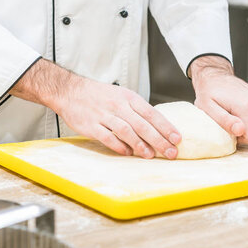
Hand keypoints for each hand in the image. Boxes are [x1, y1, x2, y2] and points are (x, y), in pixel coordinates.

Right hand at [10, 59, 180, 158]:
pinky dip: (118, 146)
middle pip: (142, 125)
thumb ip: (137, 110)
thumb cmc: (100, 96)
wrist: (70, 91)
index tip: (177, 139)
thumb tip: (157, 128)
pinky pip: (107, 137)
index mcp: (129, 98)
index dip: (166, 127)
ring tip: (151, 156)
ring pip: (126, 131)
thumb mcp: (122, 96)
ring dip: (140, 145)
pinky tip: (127, 153)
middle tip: (170, 152)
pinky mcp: (91, 125)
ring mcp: (104, 115)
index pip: (152, 114)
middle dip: (159, 140)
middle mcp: (118, 106)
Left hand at [189, 55, 247, 144]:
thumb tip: (241, 131)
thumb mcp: (208, 108)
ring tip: (236, 121)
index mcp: (245, 106)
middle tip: (232, 127)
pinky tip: (240, 116)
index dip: (240, 140)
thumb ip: (224, 121)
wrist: (215, 75)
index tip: (229, 130)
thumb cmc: (208, 93)